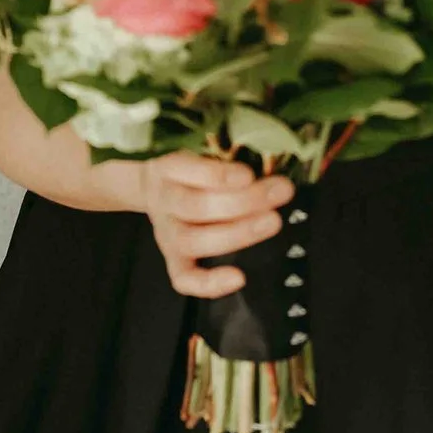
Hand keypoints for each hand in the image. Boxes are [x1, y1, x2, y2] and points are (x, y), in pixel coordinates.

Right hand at [137, 154, 292, 297]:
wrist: (152, 184)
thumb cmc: (190, 167)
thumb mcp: (198, 149)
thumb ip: (225, 156)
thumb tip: (269, 163)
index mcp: (168, 168)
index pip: (185, 169)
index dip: (217, 176)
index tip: (248, 175)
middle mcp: (165, 201)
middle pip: (196, 206)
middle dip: (243, 201)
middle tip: (280, 192)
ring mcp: (166, 234)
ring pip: (193, 240)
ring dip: (237, 233)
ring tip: (272, 222)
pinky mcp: (172, 259)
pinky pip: (183, 279)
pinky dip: (209, 283)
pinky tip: (238, 278)